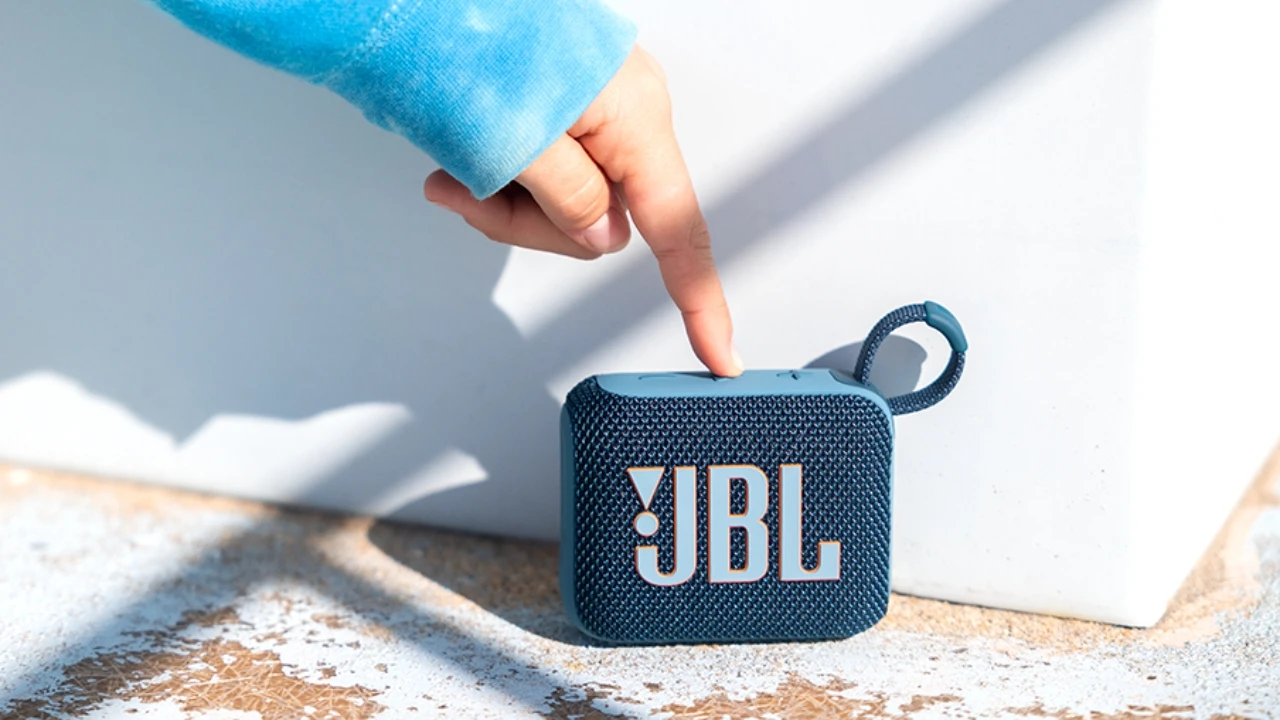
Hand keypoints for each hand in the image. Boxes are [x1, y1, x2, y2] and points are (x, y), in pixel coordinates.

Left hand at [424, 46, 741, 376]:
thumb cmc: (470, 41)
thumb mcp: (518, 140)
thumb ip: (569, 203)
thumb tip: (602, 237)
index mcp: (633, 119)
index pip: (679, 231)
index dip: (699, 299)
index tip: (720, 354)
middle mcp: (628, 115)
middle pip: (603, 222)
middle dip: (532, 225)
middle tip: (470, 193)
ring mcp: (598, 113)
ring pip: (567, 203)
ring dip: (506, 201)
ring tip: (456, 167)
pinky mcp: (568, 111)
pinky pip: (549, 172)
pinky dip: (504, 179)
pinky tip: (464, 158)